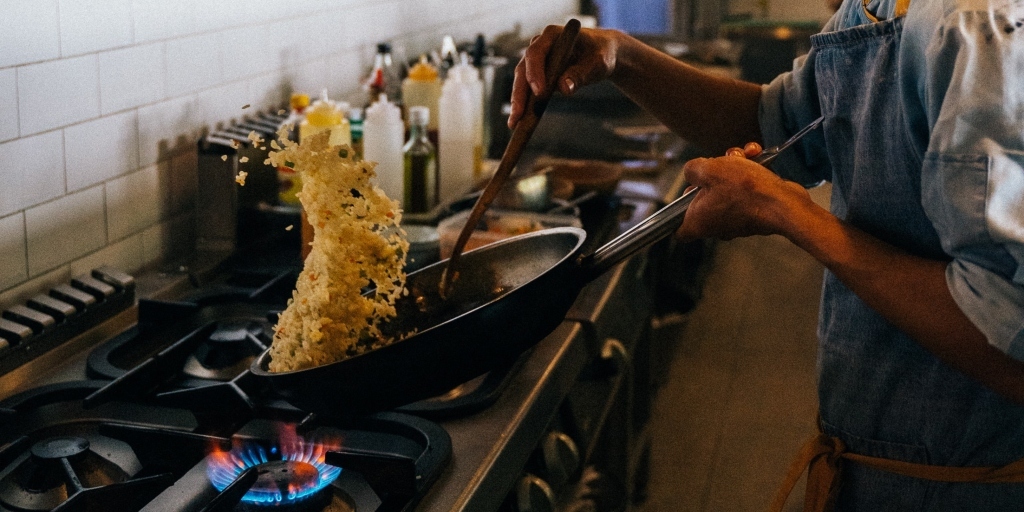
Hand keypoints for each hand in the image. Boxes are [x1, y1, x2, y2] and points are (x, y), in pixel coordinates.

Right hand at [508, 26, 623, 127]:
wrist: (601, 54)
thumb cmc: (601, 54)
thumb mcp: (597, 64)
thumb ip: (581, 74)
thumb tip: (564, 89)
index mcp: (552, 35)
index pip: (536, 53)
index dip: (535, 72)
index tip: (540, 92)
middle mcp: (539, 46)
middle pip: (523, 69)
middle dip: (519, 93)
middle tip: (518, 115)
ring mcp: (537, 60)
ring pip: (522, 81)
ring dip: (518, 102)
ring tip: (515, 123)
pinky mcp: (538, 74)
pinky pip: (528, 89)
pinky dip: (524, 105)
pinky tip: (520, 122)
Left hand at [676, 151, 810, 241]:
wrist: (783, 202)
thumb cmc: (745, 190)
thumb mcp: (709, 170)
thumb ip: (692, 169)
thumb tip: (692, 171)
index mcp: (698, 223)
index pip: (678, 229)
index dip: (678, 212)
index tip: (688, 192)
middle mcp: (716, 226)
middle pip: (704, 199)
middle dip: (713, 175)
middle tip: (721, 162)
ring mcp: (736, 219)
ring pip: (727, 189)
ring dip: (735, 167)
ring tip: (744, 155)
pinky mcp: (755, 211)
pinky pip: (746, 190)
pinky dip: (751, 172)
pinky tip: (757, 156)